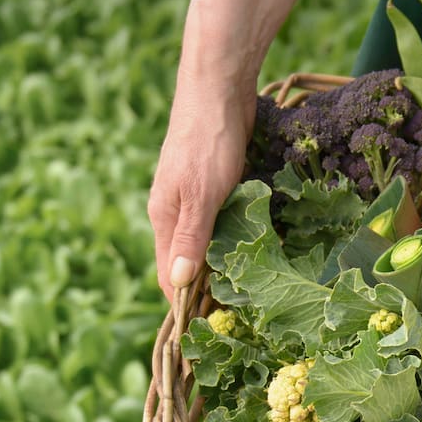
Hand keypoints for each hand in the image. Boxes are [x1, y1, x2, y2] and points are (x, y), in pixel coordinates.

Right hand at [148, 74, 255, 300]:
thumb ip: (191, 237)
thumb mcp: (202, 194)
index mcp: (163, 219)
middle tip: (241, 321)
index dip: (187, 307)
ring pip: (208, 245)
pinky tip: (258, 253)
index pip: (169, 277)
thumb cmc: (208, 140)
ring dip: (225, 269)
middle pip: (188, 264)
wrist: (219, 88)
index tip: (212, 333)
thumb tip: (178, 283)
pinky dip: (237, 242)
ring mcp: (196, 200)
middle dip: (209, 292)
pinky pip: (225, 224)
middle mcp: (175, 213)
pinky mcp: (217, 187)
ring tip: (252, 297)